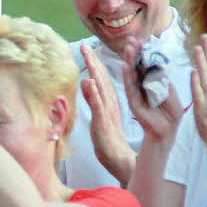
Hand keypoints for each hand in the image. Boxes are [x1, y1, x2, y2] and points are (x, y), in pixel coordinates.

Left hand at [80, 43, 134, 185]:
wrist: (121, 161)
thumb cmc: (109, 141)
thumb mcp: (99, 117)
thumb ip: (93, 99)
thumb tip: (86, 82)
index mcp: (109, 101)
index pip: (101, 79)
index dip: (94, 63)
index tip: (85, 47)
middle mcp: (110, 104)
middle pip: (101, 79)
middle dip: (93, 61)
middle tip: (85, 44)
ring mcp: (107, 113)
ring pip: (102, 88)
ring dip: (95, 71)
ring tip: (88, 55)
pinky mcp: (104, 123)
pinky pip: (99, 106)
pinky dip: (94, 94)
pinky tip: (89, 82)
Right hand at [122, 37, 183, 142]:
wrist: (168, 130)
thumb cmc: (171, 112)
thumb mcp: (170, 91)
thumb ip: (162, 79)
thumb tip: (156, 63)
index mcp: (151, 82)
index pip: (146, 63)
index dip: (144, 52)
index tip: (142, 39)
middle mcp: (142, 85)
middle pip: (136, 65)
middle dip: (134, 52)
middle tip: (132, 39)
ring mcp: (136, 93)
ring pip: (131, 73)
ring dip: (129, 60)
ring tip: (127, 48)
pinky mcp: (133, 101)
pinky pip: (129, 86)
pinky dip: (127, 75)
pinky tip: (125, 65)